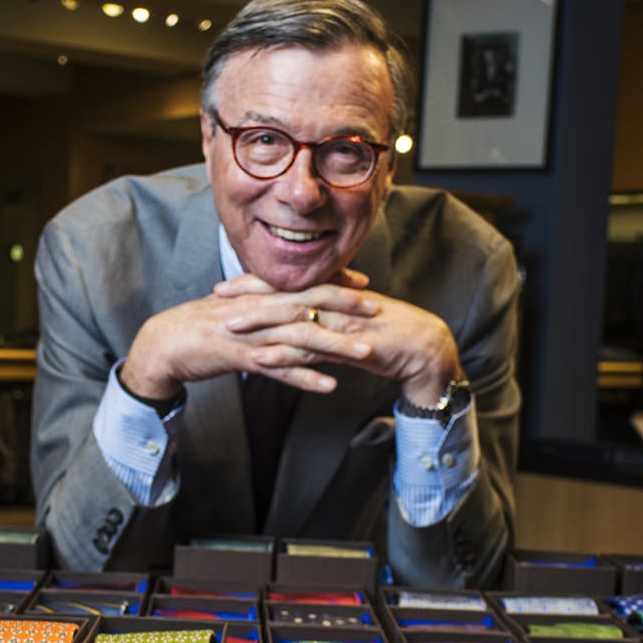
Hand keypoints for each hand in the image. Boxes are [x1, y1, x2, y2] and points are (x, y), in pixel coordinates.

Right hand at [119, 268, 377, 397]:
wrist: (161, 344)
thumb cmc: (195, 328)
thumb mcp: (230, 309)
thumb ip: (256, 305)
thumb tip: (280, 305)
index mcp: (255, 295)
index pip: (301, 283)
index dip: (333, 283)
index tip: (362, 284)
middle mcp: (257, 309)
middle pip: (308, 303)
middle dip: (345, 306)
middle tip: (378, 309)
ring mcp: (249, 334)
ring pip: (300, 337)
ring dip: (336, 346)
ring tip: (366, 353)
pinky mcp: (240, 357)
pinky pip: (278, 369)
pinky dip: (304, 378)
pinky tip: (329, 387)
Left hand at [218, 270, 462, 403]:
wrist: (426, 349)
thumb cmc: (387, 337)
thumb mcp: (348, 325)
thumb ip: (322, 322)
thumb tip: (296, 326)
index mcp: (332, 293)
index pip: (288, 282)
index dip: (256, 282)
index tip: (227, 284)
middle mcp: (334, 302)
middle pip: (284, 293)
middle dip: (248, 294)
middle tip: (216, 295)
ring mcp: (341, 322)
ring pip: (293, 318)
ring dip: (259, 322)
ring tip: (227, 327)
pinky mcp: (350, 346)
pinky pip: (311, 350)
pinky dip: (285, 354)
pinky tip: (261, 359)